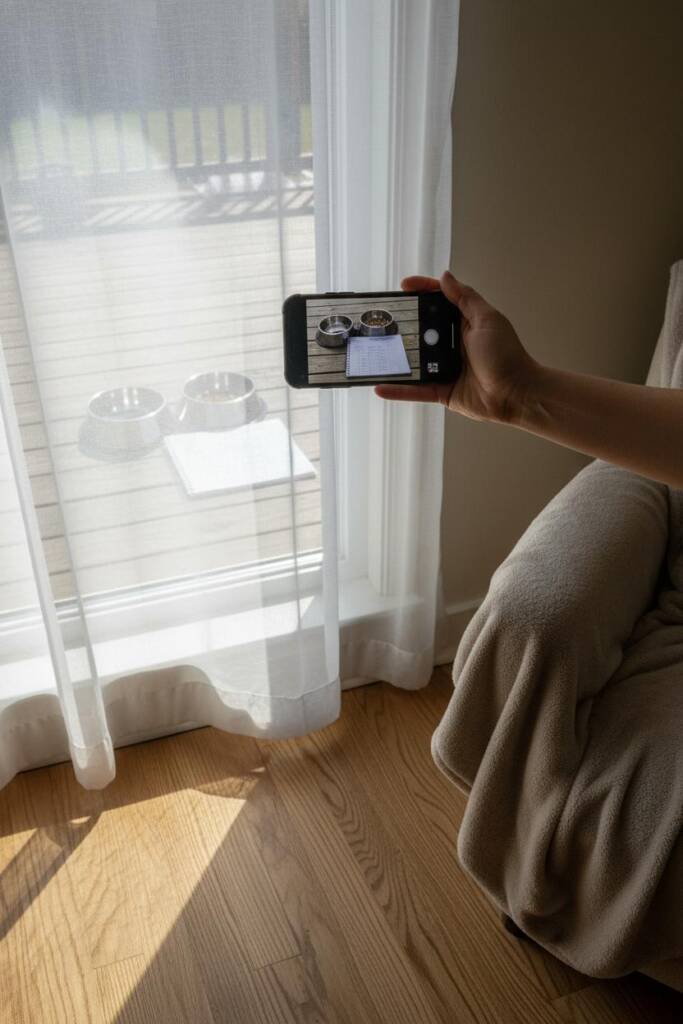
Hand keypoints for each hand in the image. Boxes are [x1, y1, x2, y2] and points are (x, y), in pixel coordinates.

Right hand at [375, 270, 537, 422]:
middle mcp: (452, 344)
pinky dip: (398, 390)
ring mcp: (445, 368)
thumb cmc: (507, 355)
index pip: (438, 302)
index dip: (422, 291)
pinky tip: (379, 386)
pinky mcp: (442, 391)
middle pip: (421, 331)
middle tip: (380, 319)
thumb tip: (445, 277)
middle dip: (401, 325)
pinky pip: (416, 390)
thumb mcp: (487, 319)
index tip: (403, 287)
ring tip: (373, 351)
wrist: (517, 394)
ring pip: (414, 362)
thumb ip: (466, 298)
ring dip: (395, 358)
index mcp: (464, 323)